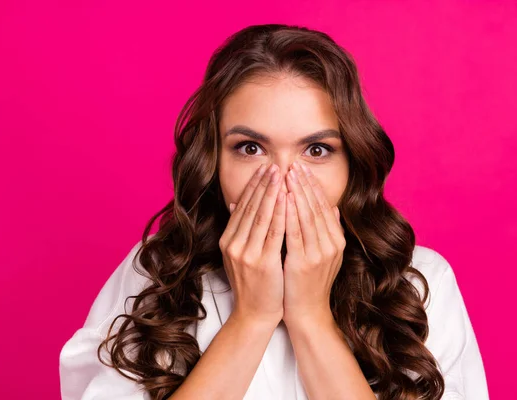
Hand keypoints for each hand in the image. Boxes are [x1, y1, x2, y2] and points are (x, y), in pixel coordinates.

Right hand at [219, 163, 285, 325]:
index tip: (265, 169)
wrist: (255, 313)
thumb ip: (239, 229)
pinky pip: (273, 232)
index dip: (255, 186)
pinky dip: (281, 213)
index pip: (243, 206)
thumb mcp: (240, 254)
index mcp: (229, 240)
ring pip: (262, 216)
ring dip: (272, 192)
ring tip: (281, 174)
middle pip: (251, 207)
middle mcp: (234, 244)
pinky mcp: (262, 262)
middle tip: (274, 164)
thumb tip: (236, 203)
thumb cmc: (254, 284)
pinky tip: (287, 198)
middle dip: (264, 184)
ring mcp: (246, 253)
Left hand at [282, 161, 345, 326]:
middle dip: (304, 184)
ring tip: (287, 174)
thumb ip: (329, 231)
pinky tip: (282, 199)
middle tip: (294, 164)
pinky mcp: (303, 263)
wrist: (308, 314)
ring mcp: (318, 254)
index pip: (324, 206)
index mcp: (336, 241)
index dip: (312, 186)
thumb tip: (333, 207)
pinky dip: (289, 214)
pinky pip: (295, 233)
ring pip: (306, 216)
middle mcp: (331, 245)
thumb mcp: (325, 256)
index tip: (302, 168)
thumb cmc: (310, 283)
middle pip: (316, 207)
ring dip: (296, 193)